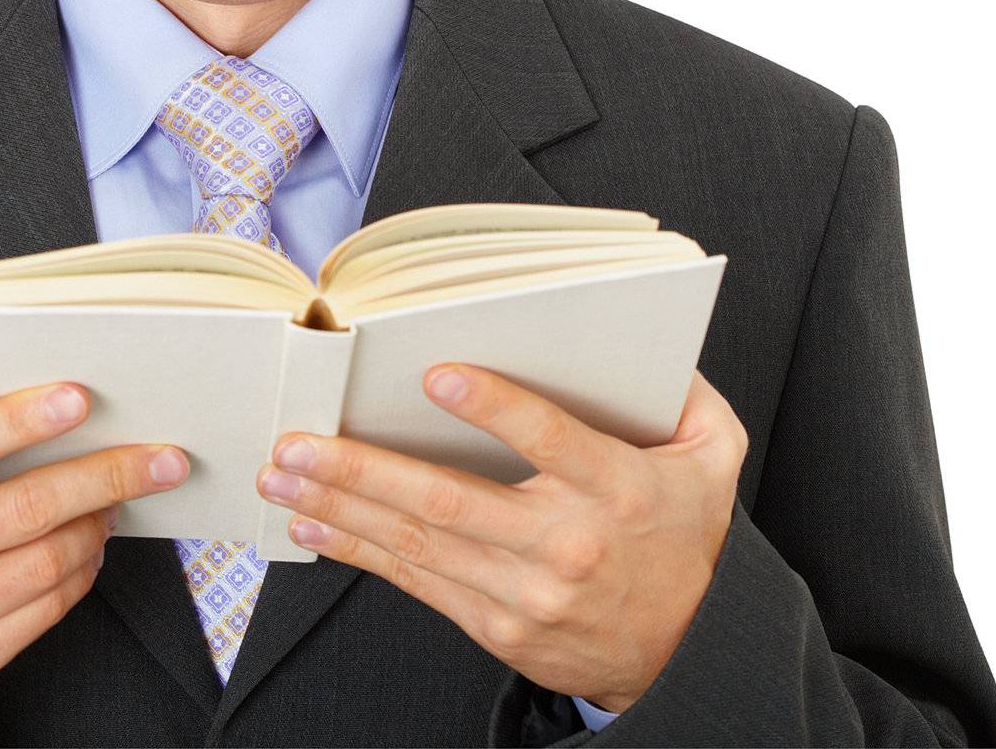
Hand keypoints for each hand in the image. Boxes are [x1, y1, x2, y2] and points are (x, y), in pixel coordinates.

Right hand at [0, 367, 190, 739]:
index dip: (22, 417)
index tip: (80, 396)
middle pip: (21, 508)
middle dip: (102, 475)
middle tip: (159, 455)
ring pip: (43, 564)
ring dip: (97, 524)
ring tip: (121, 496)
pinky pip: (41, 614)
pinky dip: (79, 574)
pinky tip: (90, 546)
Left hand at [254, 366, 746, 712]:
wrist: (687, 653)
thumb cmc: (686, 535)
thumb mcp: (712, 455)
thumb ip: (688, 394)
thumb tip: (652, 342)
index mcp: (616, 489)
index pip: (549, 441)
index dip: (494, 407)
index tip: (435, 373)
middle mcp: (566, 545)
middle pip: (451, 502)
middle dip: (364, 469)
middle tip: (300, 439)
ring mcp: (527, 594)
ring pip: (419, 545)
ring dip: (341, 506)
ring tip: (283, 473)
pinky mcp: (499, 626)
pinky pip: (418, 582)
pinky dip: (358, 551)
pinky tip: (312, 522)